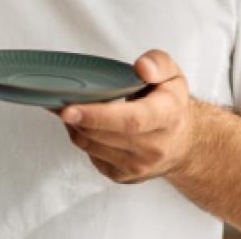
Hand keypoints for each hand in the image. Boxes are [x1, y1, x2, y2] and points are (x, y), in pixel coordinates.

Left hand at [59, 50, 198, 183]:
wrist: (183, 143)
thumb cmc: (172, 104)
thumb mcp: (173, 75)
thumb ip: (158, 63)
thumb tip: (141, 67)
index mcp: (167, 116)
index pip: (131, 120)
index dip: (98, 115)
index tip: (69, 109)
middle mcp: (155, 147)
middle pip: (105, 135)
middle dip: (77, 119)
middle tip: (57, 100)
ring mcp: (138, 166)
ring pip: (92, 146)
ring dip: (75, 127)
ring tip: (68, 108)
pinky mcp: (123, 176)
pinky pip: (91, 156)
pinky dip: (82, 137)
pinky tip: (83, 124)